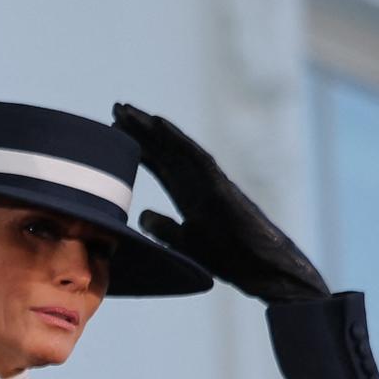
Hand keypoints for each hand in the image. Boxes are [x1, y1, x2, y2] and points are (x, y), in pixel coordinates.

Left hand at [112, 103, 329, 303]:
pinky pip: (196, 157)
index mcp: (189, 194)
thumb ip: (164, 228)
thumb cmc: (231, 257)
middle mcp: (198, 182)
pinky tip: (158, 123)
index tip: (115, 130)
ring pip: (177, 146)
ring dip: (153, 127)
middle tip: (116, 107)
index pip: (159, 163)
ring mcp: (210, 181)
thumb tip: (141, 214)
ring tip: (128, 109)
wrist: (264, 270)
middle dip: (141, 130)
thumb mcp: (185, 243)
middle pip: (165, 149)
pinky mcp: (221, 186)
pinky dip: (177, 139)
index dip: (138, 147)